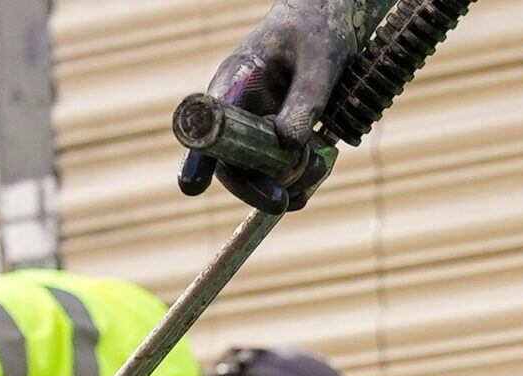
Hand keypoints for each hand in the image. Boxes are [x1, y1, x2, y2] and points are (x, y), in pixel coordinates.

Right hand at [182, 0, 369, 210]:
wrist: (330, 27)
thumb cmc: (317, 33)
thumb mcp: (317, 63)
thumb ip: (303, 102)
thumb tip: (289, 147)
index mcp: (235, 83)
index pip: (209, 126)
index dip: (198, 158)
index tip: (192, 186)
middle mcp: (239, 111)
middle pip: (231, 163)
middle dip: (254, 187)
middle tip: (282, 201)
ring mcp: (257, 130)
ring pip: (259, 174)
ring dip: (288, 182)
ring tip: (319, 164)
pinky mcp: (278, 142)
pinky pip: (281, 174)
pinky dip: (300, 181)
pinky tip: (318, 170)